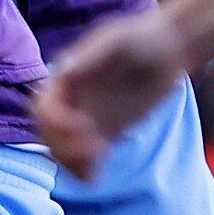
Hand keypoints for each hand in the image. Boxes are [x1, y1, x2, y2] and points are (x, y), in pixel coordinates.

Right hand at [33, 9, 192, 181]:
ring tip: (95, 164)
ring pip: (63, 149)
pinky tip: (96, 176)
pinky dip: (85, 171)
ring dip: (71, 161)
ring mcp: (87, 119)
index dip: (55, 121)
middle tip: (93, 149)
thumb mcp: (117, 40)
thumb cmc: (143, 37)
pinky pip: (86, 158)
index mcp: (66, 79)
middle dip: (63, 145)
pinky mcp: (105, 133)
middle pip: (48, 133)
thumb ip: (91, 55)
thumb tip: (63, 73)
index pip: (43, 107)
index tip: (81, 126)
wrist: (170, 50)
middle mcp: (71, 101)